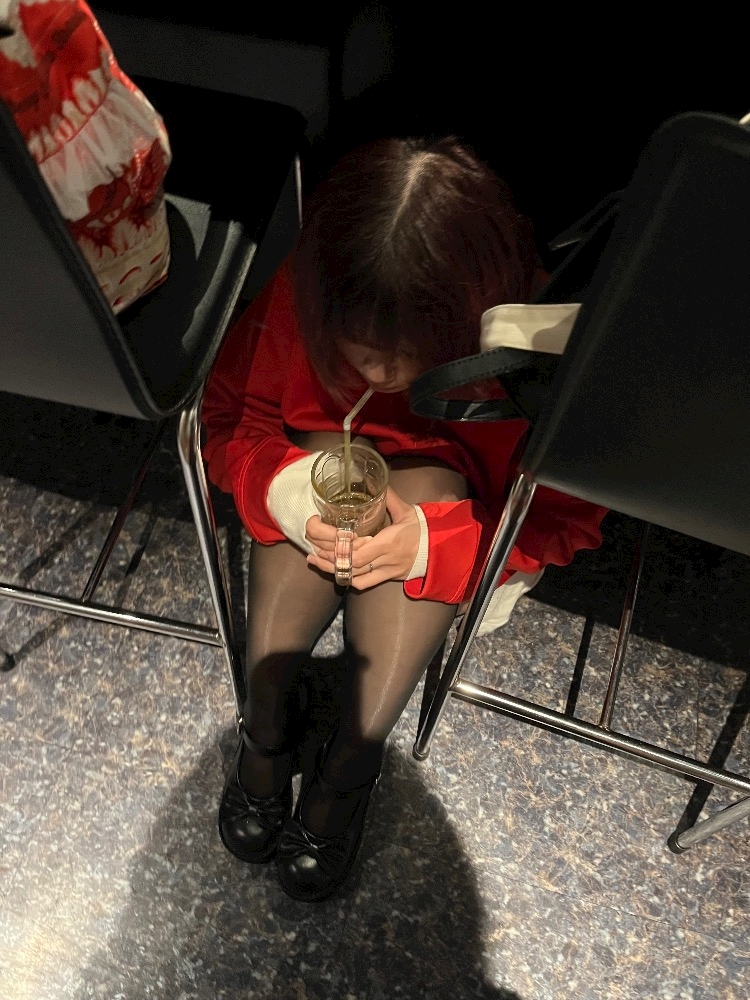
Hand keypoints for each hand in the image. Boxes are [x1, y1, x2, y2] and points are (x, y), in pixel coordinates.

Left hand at [305, 487, 420, 588]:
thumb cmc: (422, 529)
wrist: (439, 549)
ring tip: (314, 559)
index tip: (324, 536)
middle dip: (328, 556)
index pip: (359, 552)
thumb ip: (388, 498)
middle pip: (351, 564)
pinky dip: (347, 578)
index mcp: (389, 542)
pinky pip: (364, 584)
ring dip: (332, 568)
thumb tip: (375, 481)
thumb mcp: (406, 511)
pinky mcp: (387, 578)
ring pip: (354, 576)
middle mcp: (385, 560)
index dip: (339, 548)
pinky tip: (334, 571)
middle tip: (310, 546)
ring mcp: (386, 571)